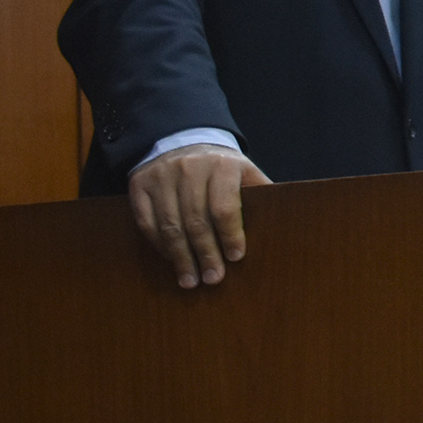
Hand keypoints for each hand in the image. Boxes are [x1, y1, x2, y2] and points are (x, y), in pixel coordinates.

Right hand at [128, 146, 271, 288]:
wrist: (182, 142)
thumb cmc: (221, 167)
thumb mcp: (245, 171)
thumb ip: (259, 194)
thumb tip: (283, 223)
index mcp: (222, 165)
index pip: (224, 207)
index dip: (230, 235)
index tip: (235, 257)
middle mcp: (189, 168)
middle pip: (196, 220)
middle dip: (206, 253)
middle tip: (213, 278)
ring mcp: (161, 176)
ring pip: (170, 225)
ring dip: (181, 257)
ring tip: (191, 280)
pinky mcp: (139, 184)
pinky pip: (147, 222)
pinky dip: (160, 245)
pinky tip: (172, 260)